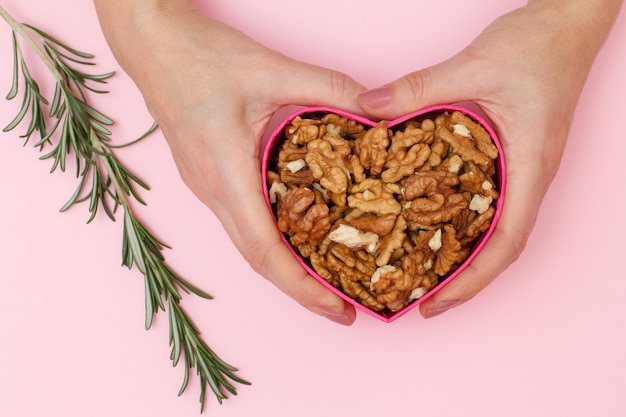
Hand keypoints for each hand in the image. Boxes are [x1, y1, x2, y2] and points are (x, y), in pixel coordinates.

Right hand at [94, 0, 365, 324]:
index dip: (301, 288)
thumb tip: (377, 115)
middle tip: (342, 308)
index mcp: (226, 173)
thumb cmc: (201, 57)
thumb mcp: (274, 69)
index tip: (336, 309)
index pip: (265, 250)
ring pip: (247, 244)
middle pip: (257, 260)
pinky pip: (240, 223)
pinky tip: (296, 238)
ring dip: (284, 270)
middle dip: (300, 291)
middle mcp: (212, 191)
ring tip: (325, 282)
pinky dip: (270, 243)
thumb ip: (330, 89)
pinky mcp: (207, 178)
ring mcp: (205, 188)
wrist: (152, 45)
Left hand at [358, 0, 621, 317]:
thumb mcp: (474, 65)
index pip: (507, 242)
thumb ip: (419, 88)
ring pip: (497, 228)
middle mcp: (529, 175)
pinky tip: (434, 222)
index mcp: (530, 165)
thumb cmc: (539, 43)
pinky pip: (490, 201)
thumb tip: (368, 109)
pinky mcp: (513, 154)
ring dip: (465, 256)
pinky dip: (465, 222)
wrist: (571, 20)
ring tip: (424, 273)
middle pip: (501, 247)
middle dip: (464, 280)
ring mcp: (523, 167)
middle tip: (421, 299)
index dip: (473, 280)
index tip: (438, 302)